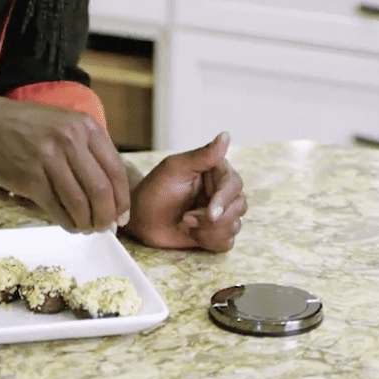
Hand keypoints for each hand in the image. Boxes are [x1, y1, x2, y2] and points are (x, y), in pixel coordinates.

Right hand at [0, 97, 130, 232]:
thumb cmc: (31, 127)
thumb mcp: (67, 124)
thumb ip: (90, 149)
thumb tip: (112, 191)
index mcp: (86, 127)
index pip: (115, 170)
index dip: (122, 199)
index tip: (122, 215)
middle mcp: (70, 142)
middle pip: (101, 191)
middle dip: (107, 216)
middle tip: (106, 227)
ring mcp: (49, 160)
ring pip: (80, 204)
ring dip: (87, 223)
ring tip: (87, 228)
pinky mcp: (31, 180)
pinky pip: (57, 209)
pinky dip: (67, 223)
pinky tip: (70, 225)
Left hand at [123, 132, 246, 252]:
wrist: (139, 218)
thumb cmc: (154, 190)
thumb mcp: (175, 169)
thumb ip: (202, 155)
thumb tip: (225, 135)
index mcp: (215, 172)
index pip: (234, 185)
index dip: (225, 200)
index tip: (211, 213)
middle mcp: (222, 192)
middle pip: (239, 207)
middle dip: (212, 219)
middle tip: (186, 219)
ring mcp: (220, 214)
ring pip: (234, 226)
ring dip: (207, 230)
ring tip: (185, 223)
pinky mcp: (214, 233)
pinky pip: (227, 243)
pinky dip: (209, 241)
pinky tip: (192, 234)